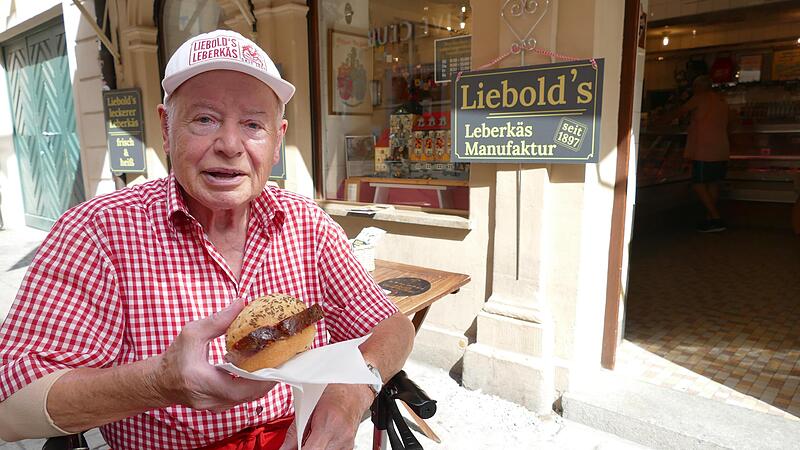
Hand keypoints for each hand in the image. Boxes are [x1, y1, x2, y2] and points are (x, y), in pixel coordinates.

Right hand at [151, 298, 276, 410]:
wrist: (159, 382)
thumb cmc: (174, 358)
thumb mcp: (193, 333)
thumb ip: (218, 320)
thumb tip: (241, 302)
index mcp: (202, 381)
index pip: (240, 388)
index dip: (262, 379)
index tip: (278, 365)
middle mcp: (211, 399)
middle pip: (250, 395)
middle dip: (269, 379)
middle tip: (284, 362)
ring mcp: (216, 407)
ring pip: (248, 399)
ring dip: (263, 383)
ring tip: (277, 364)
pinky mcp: (220, 406)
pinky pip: (242, 398)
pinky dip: (254, 386)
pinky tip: (261, 371)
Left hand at [279, 384, 373, 449]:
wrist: (354, 389)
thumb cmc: (333, 392)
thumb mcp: (308, 407)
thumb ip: (295, 432)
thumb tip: (285, 448)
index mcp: (329, 425)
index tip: (293, 447)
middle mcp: (341, 437)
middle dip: (307, 448)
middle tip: (303, 439)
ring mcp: (347, 444)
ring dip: (315, 447)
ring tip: (314, 435)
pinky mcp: (350, 447)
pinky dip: (324, 447)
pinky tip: (323, 437)